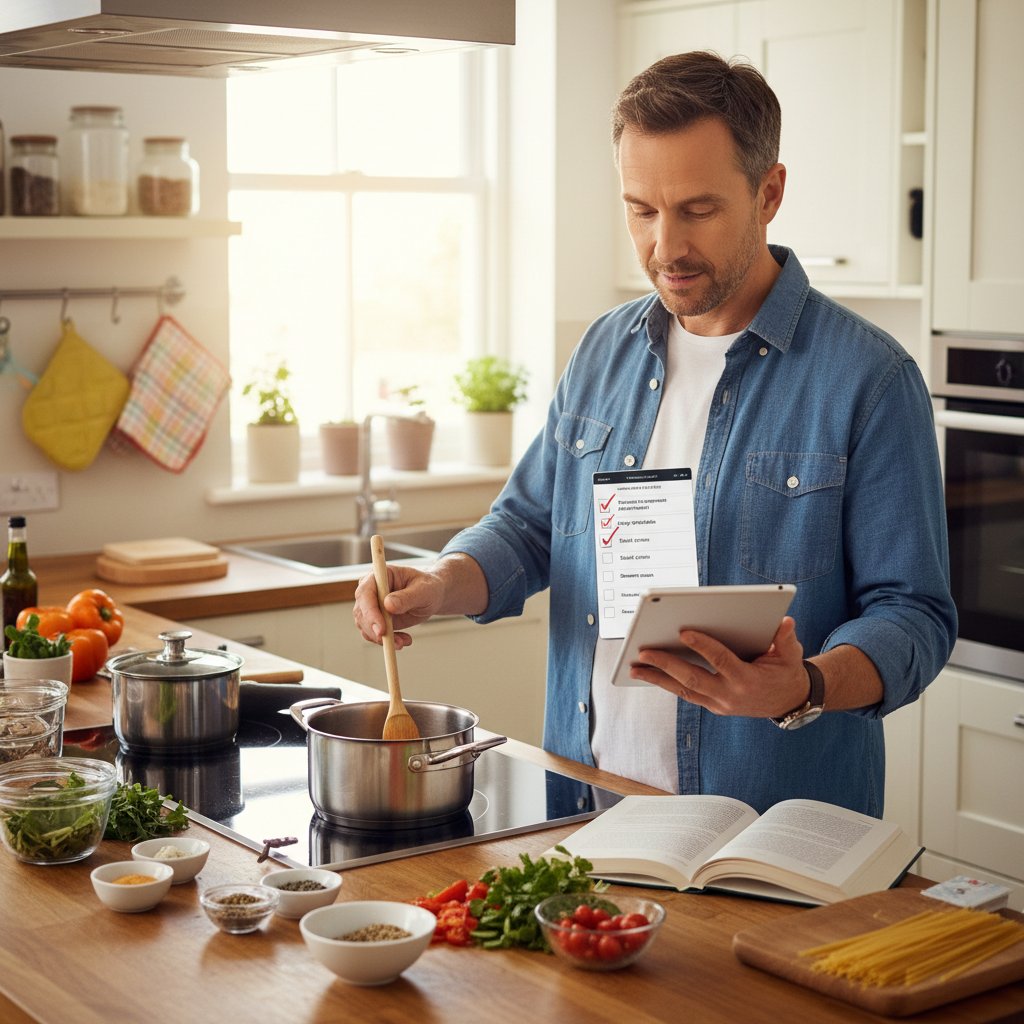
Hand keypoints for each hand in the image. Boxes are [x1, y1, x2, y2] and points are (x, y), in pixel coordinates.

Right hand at [352, 564, 446, 649]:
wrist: (431, 596)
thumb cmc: (428, 588)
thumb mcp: (423, 591)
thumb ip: (406, 597)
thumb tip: (388, 605)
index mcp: (380, 575)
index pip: (365, 593)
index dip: (370, 612)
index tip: (382, 629)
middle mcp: (371, 590)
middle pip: (361, 612)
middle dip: (374, 630)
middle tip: (394, 642)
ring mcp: (371, 606)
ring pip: (365, 626)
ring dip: (382, 638)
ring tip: (404, 642)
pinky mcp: (375, 620)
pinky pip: (373, 634)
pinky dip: (387, 641)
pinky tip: (403, 641)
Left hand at [628, 616, 810, 717]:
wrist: (789, 702)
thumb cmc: (786, 671)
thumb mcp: (790, 655)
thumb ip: (786, 639)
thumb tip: (785, 622)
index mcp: (747, 679)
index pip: (721, 661)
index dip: (703, 646)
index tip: (683, 632)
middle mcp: (730, 695)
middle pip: (692, 679)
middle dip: (666, 665)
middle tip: (643, 651)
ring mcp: (719, 703)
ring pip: (683, 691)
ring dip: (657, 679)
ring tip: (634, 668)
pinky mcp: (713, 705)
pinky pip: (686, 693)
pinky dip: (667, 683)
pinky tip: (649, 673)